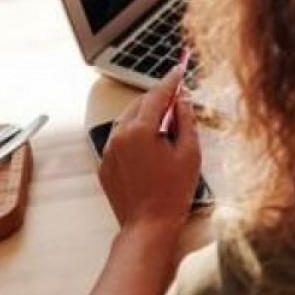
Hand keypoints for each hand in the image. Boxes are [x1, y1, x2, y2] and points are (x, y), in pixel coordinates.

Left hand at [98, 65, 201, 234]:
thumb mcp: (189, 152)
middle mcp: (119, 136)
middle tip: (179, 100)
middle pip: (139, 104)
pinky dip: (135, 134)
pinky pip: (120, 138)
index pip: (157, 95)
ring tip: (166, 125)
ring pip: (127, 120)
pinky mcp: (105, 164)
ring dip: (146, 115)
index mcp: (140, 130)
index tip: (179, 69)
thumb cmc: (173, 192)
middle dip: (159, 99)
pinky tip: (152, 145)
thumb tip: (183, 99)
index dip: (171, 81)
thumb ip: (185, 120)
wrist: (148, 225)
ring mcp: (108, 151)